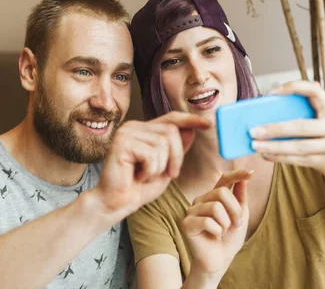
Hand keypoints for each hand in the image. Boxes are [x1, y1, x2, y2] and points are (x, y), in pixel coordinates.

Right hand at [95, 111, 210, 217]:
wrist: (116, 204)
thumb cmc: (139, 188)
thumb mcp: (165, 166)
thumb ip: (176, 149)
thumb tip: (191, 129)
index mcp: (144, 129)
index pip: (171, 118)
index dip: (190, 120)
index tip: (208, 124)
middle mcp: (134, 126)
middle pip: (171, 131)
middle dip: (176, 157)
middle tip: (167, 174)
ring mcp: (127, 133)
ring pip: (163, 143)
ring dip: (161, 166)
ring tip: (146, 176)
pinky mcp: (122, 142)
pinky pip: (151, 154)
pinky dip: (150, 171)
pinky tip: (137, 176)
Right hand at [181, 170, 251, 280]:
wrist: (220, 260)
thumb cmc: (229, 238)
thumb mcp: (240, 215)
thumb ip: (240, 196)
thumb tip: (244, 177)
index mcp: (214, 196)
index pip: (224, 179)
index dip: (237, 174)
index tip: (251, 173)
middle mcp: (201, 200)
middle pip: (222, 192)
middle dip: (235, 210)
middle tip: (236, 224)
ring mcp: (192, 210)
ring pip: (215, 207)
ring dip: (226, 223)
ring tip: (223, 232)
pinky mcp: (186, 223)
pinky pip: (207, 221)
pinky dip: (217, 231)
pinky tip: (214, 236)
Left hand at [249, 80, 324, 193]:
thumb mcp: (323, 128)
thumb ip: (305, 119)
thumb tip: (266, 115)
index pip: (314, 89)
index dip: (293, 88)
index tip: (272, 92)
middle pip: (301, 125)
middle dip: (274, 128)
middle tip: (253, 130)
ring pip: (299, 145)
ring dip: (273, 146)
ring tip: (255, 145)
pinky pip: (300, 159)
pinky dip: (281, 158)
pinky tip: (267, 156)